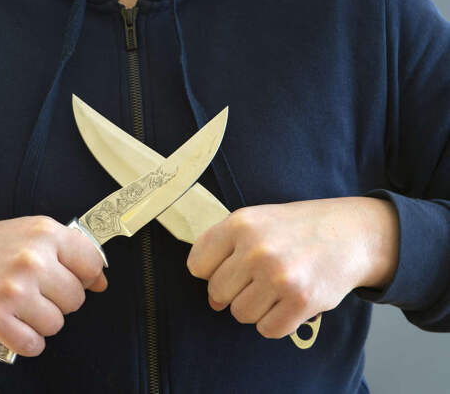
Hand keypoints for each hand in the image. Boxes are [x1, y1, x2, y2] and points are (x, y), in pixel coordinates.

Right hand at [0, 215, 107, 356]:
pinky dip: (26, 340)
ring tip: (20, 305)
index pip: (92, 264)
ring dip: (41, 321)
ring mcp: (13, 289)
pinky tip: (13, 324)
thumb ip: (70, 252)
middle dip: (59, 301)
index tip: (69, 278)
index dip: (85, 277)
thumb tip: (101, 282)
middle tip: (34, 291)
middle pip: (76, 299)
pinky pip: (34, 345)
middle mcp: (31, 259)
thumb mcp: (32, 235)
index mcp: (45, 232)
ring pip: (56, 324)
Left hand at [187, 196, 398, 339]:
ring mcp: (279, 276)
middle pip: (217, 293)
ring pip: (241, 314)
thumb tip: (212, 301)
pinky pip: (268, 329)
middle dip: (234, 291)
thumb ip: (225, 251)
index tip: (230, 267)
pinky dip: (276, 321)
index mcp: (239, 223)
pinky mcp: (301, 301)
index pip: (197, 265)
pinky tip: (289, 300)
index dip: (211, 271)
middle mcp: (256, 249)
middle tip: (258, 278)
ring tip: (276, 287)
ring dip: (256, 307)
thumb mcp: (255, 220)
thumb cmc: (295, 229)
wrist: (351, 233)